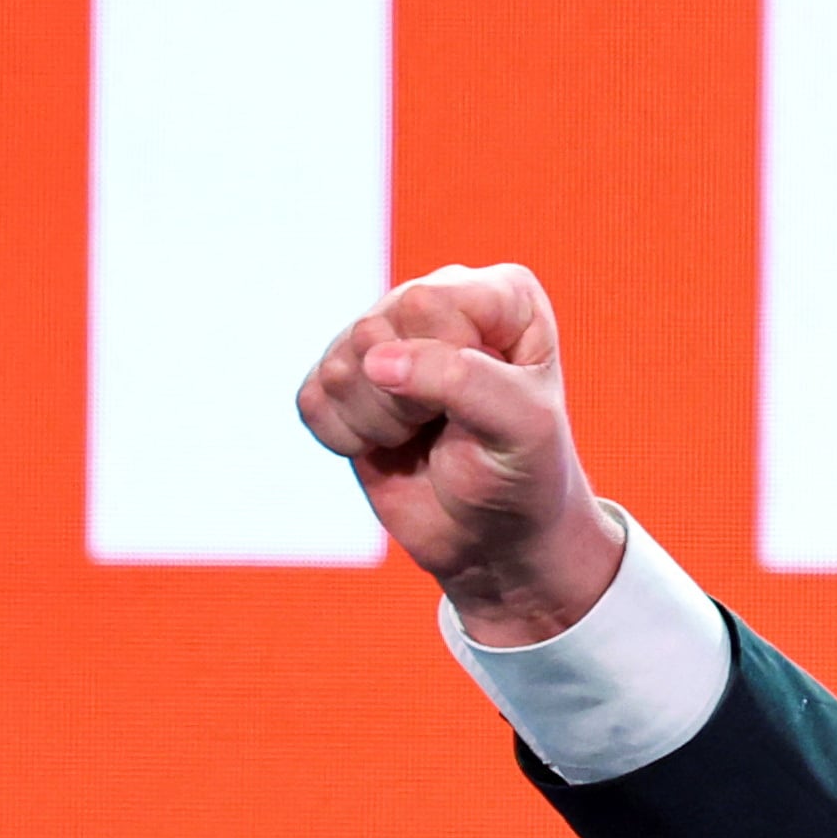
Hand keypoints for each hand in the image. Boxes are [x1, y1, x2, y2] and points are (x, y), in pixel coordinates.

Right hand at [296, 262, 625, 640]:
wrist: (498, 542)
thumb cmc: (524, 477)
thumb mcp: (522, 429)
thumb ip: (460, 380)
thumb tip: (374, 361)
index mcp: (497, 295)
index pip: (426, 303)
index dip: (443, 366)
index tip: (481, 409)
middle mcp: (435, 302)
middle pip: (373, 332)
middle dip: (406, 401)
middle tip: (448, 429)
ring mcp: (384, 339)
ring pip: (338, 368)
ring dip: (380, 425)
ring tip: (424, 439)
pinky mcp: (343, 383)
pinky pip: (312, 400)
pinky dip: (348, 439)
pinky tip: (389, 447)